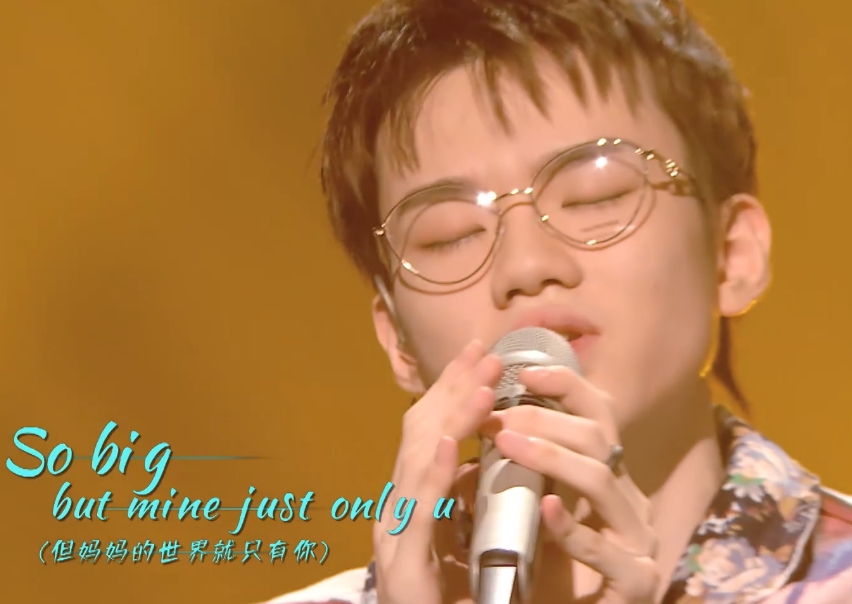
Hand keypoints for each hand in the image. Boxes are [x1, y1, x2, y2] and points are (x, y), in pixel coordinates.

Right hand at [373, 339, 502, 603]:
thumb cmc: (448, 598)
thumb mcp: (459, 537)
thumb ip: (462, 500)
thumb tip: (479, 462)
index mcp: (410, 499)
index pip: (428, 432)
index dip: (451, 392)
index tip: (478, 358)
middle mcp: (396, 508)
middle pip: (421, 434)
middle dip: (454, 389)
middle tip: (487, 352)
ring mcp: (395, 533)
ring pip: (421, 460)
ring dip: (454, 417)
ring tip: (485, 384)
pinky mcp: (405, 564)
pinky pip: (421, 512)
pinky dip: (435, 473)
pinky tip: (452, 444)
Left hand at [485, 365, 659, 603]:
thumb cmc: (554, 572)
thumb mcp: (542, 510)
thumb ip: (533, 472)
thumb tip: (492, 418)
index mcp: (613, 481)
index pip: (600, 417)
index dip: (567, 386)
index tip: (523, 371)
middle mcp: (631, 504)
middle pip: (599, 440)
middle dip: (544, 419)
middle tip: (497, 417)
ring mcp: (639, 544)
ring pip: (602, 481)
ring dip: (550, 456)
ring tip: (507, 444)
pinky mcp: (636, 585)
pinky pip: (605, 550)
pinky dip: (572, 527)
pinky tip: (546, 509)